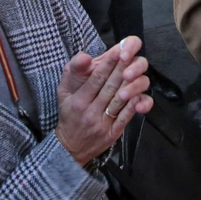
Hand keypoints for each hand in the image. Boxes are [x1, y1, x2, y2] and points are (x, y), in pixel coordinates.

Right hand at [55, 37, 153, 165]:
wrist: (70, 148)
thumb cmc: (68, 116)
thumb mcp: (62, 93)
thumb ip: (72, 73)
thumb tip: (84, 56)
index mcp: (78, 102)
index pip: (96, 79)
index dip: (108, 64)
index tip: (117, 51)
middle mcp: (90, 112)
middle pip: (109, 88)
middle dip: (121, 69)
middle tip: (130, 55)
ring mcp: (102, 124)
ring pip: (118, 101)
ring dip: (129, 85)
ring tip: (136, 71)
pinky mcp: (112, 134)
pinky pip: (124, 118)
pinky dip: (131, 107)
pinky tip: (138, 95)